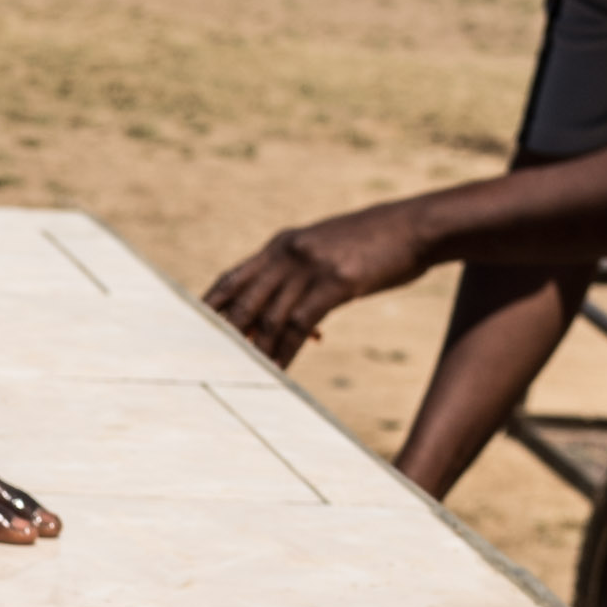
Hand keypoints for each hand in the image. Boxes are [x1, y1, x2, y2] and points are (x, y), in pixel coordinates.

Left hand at [205, 203, 435, 362]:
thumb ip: (305, 279)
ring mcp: (310, 265)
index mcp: (282, 244)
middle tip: (209, 367)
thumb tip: (296, 323)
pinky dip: (286, 353)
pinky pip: (299, 325)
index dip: (210, 309)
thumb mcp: (331, 253)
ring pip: (268, 317)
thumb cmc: (377, 245)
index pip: (232, 278)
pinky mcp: (335, 281)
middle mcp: (288, 252)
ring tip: (245, 379)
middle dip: (225, 337)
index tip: (190, 335)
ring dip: (256, 353)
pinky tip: (280, 374)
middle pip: (242, 300)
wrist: (417, 226)